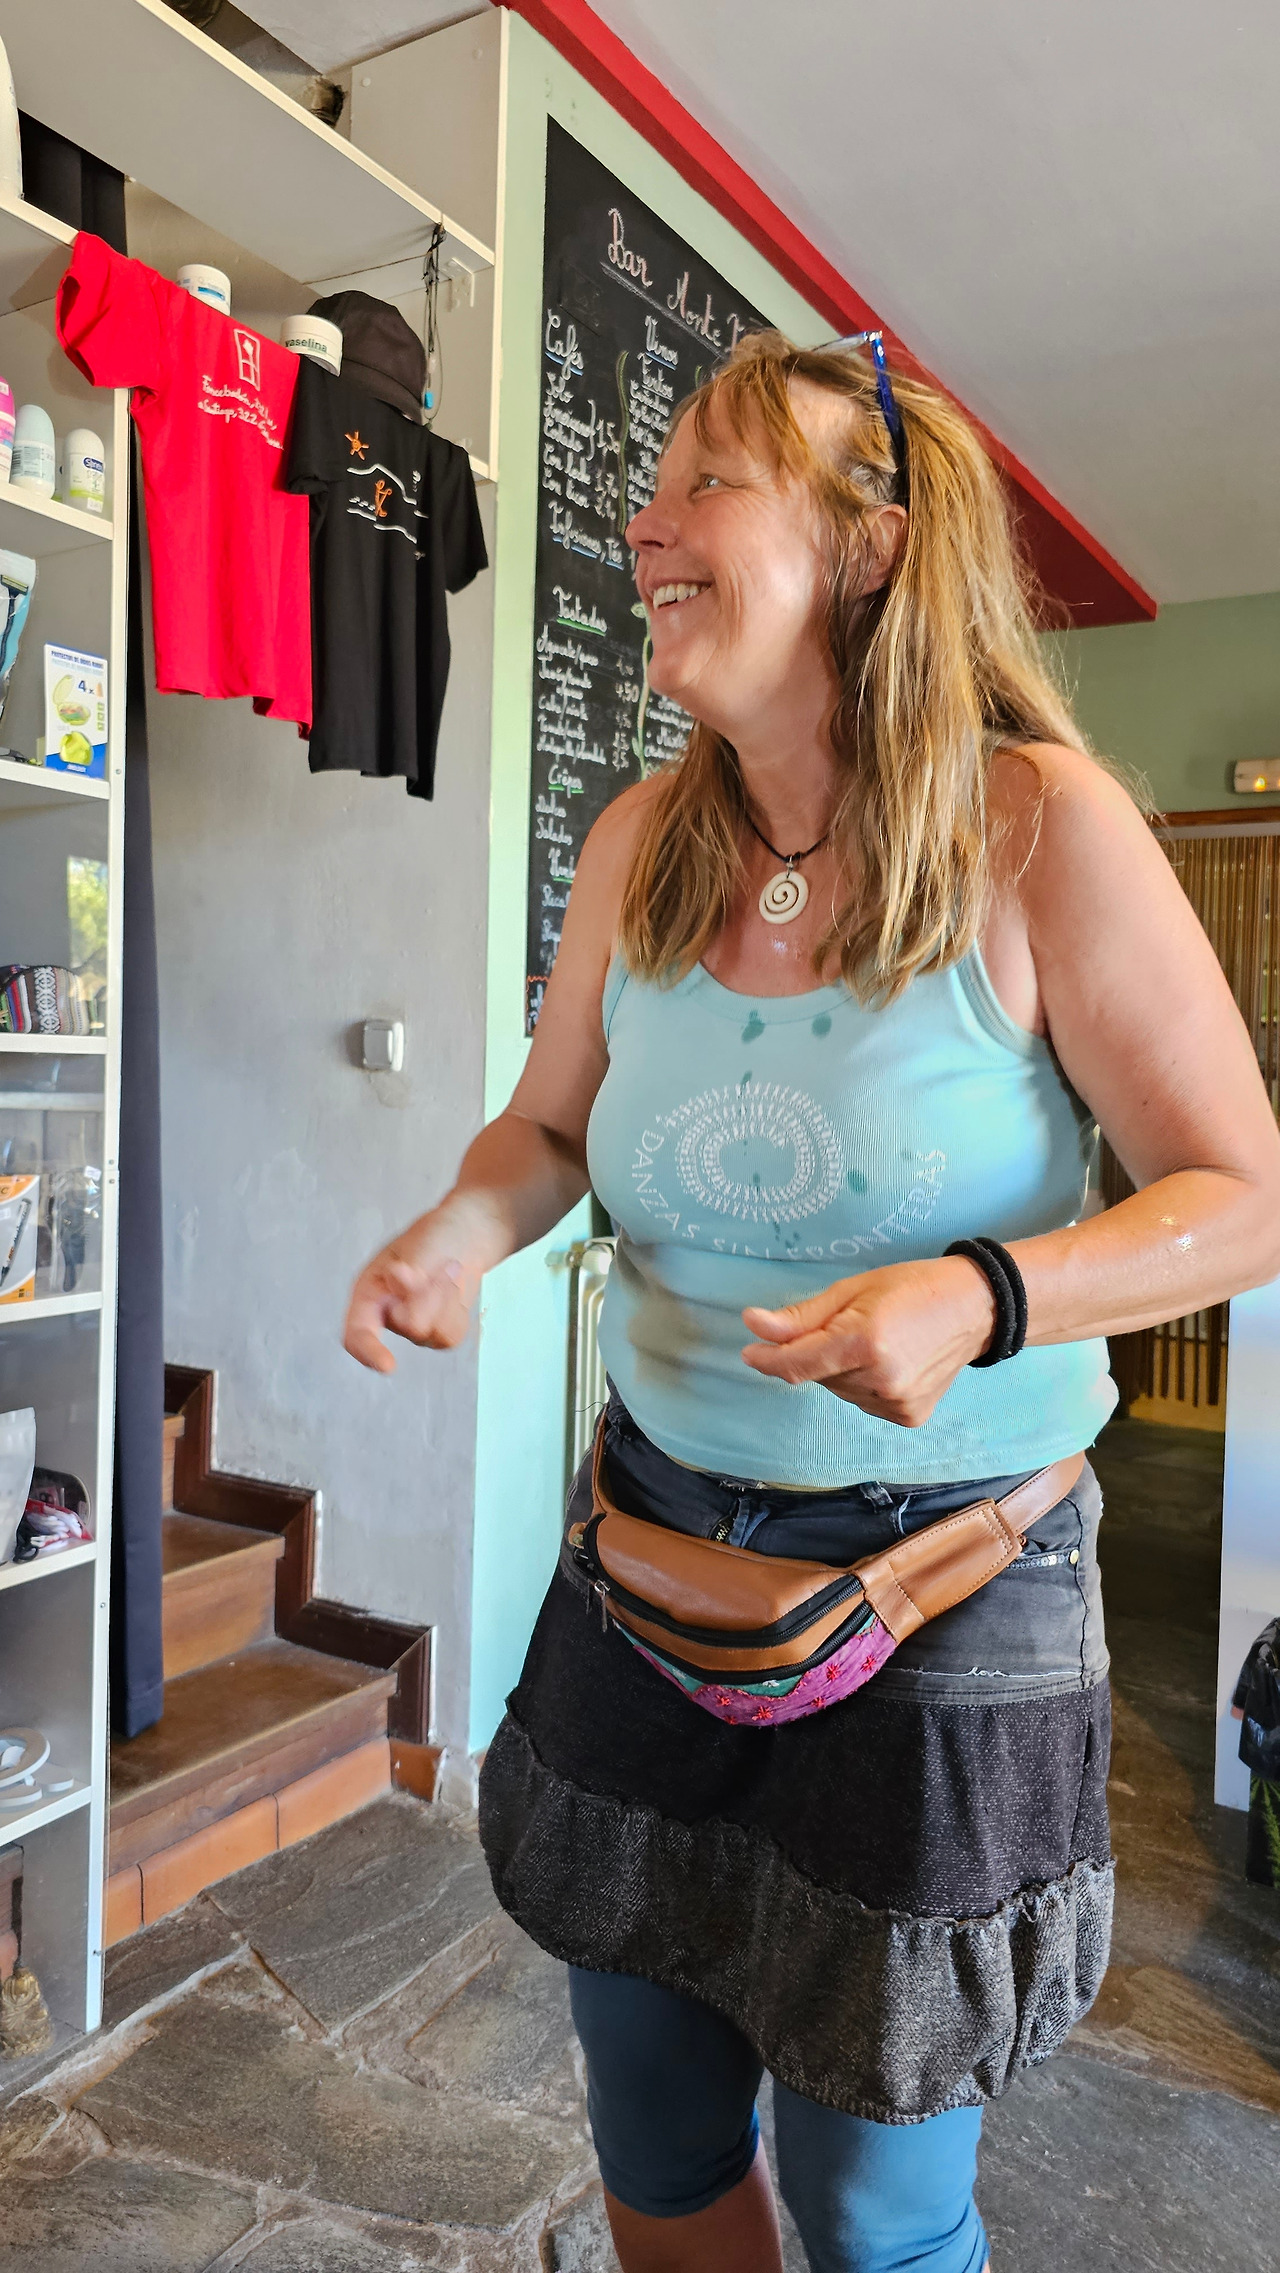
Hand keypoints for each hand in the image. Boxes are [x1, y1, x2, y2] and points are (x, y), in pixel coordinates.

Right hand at [343, 1219, 482, 1373]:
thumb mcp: (415, 1250)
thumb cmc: (433, 1237)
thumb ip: (408, 1281)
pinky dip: (458, 1310)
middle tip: (444, 1265)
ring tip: (448, 1270)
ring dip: (447, 1299)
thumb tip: (402, 1304)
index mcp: (368, 1293)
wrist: (467, 1235)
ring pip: (433, 1333)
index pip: (357, 1334)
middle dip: (431, 1296)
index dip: (368, 1351)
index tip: (388, 1365)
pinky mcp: (438, 1335)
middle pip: (408, 1327)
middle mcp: (386, 1315)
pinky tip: (455, 1288)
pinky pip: (451, 1335)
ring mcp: (413, 1328)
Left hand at [740, 1256, 997, 1426]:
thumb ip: (801, 1317)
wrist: (975, 1307)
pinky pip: (864, 1402)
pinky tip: (890, 1362)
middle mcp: (881, 1379)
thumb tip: (753, 1326)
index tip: (749, 1352)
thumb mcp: (853, 1289)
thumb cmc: (911, 1287)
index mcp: (864, 1341)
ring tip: (877, 1342)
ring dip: (842, 1371)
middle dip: (819, 1354)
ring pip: (840, 1391)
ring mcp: (897, 1403)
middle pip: (819, 1375)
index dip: (768, 1359)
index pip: (797, 1363)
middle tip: (851, 1326)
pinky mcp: (909, 1417)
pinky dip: (864, 1384)